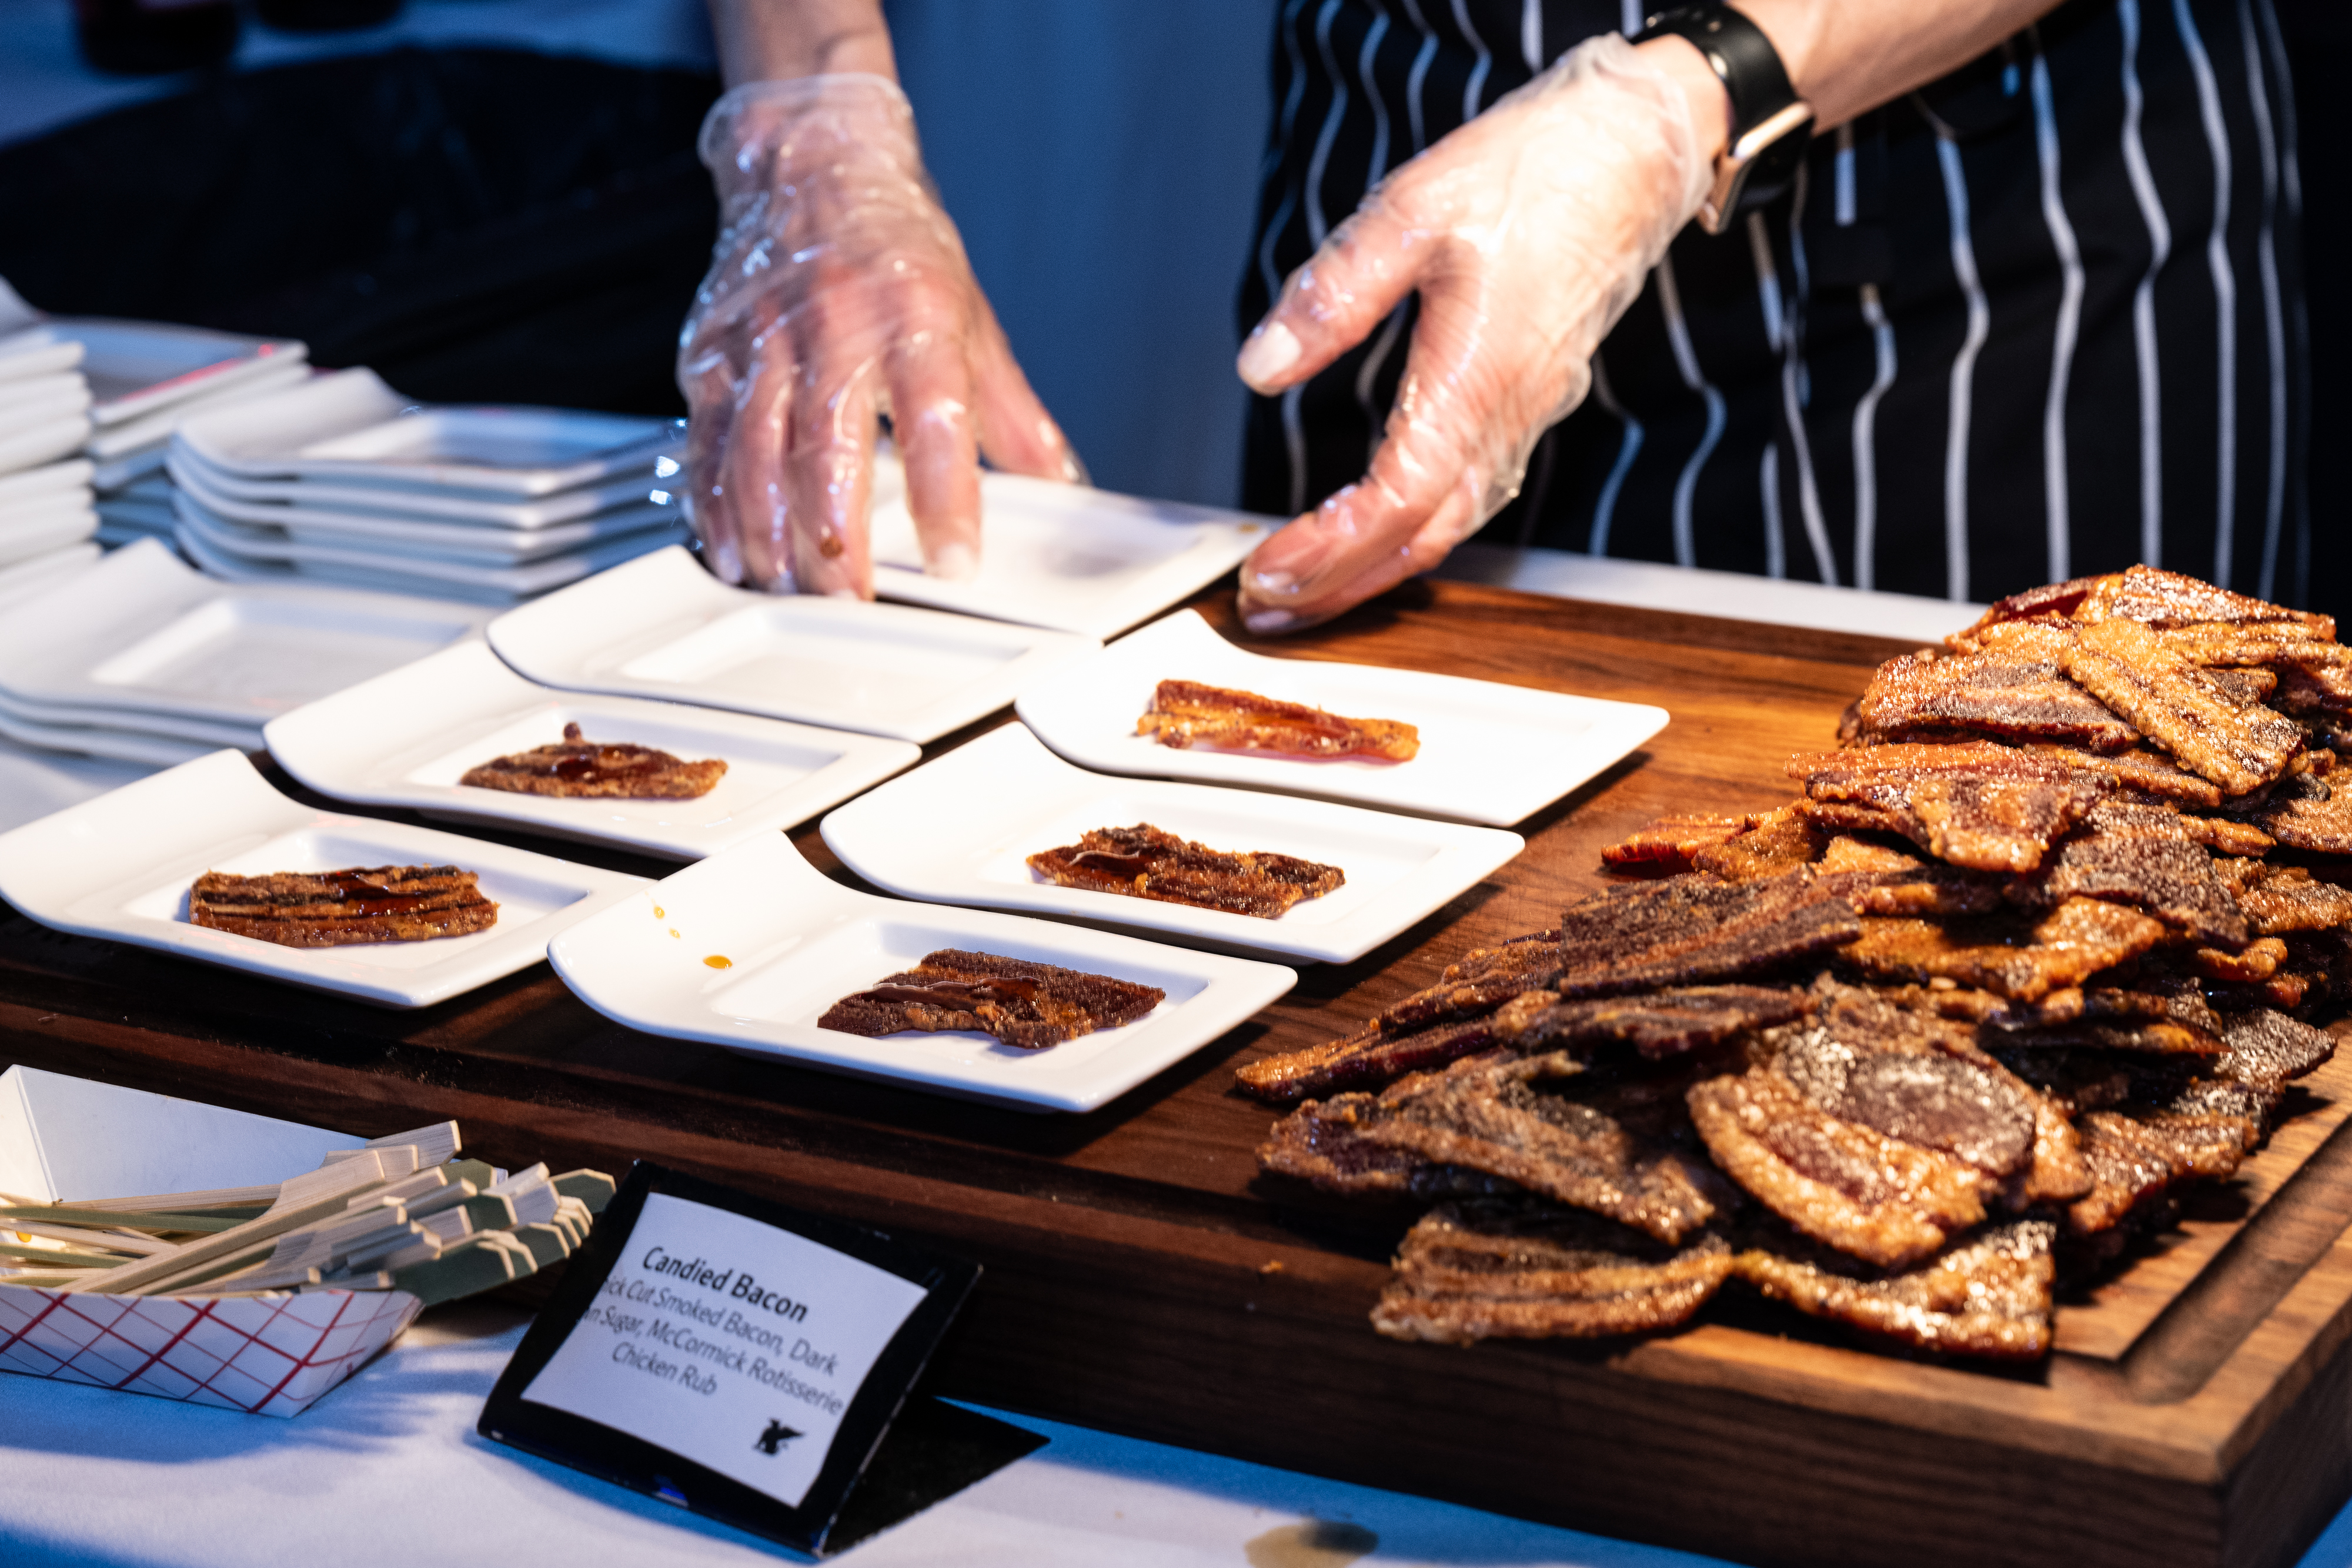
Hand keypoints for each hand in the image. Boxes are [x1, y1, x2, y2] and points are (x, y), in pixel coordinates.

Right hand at [678, 74, 1080, 594]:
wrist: (812, 164)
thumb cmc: (894, 245)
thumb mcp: (974, 321)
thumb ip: (1016, 416)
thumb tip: (1064, 486)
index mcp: (914, 318)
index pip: (935, 420)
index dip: (945, 501)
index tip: (955, 562)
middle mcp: (833, 328)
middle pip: (825, 451)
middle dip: (835, 543)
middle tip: (852, 602)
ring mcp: (762, 342)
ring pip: (753, 457)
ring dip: (770, 537)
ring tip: (791, 589)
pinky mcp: (710, 355)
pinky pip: (705, 445)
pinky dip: (714, 508)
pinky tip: (732, 551)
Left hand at [1232, 34, 1714, 631]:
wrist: (1636, 152)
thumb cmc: (1538, 171)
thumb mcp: (1414, 208)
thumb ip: (1334, 293)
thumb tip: (1262, 368)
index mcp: (1477, 379)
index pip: (1394, 502)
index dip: (1326, 551)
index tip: (1263, 573)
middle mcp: (1507, 416)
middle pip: (1419, 539)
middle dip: (1337, 586)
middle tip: (1263, 608)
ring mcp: (1523, 417)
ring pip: (1446, 527)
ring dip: (1372, 570)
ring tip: (1301, 589)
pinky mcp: (1527, 404)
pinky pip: (1469, 496)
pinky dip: (1411, 532)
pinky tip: (1372, 535)